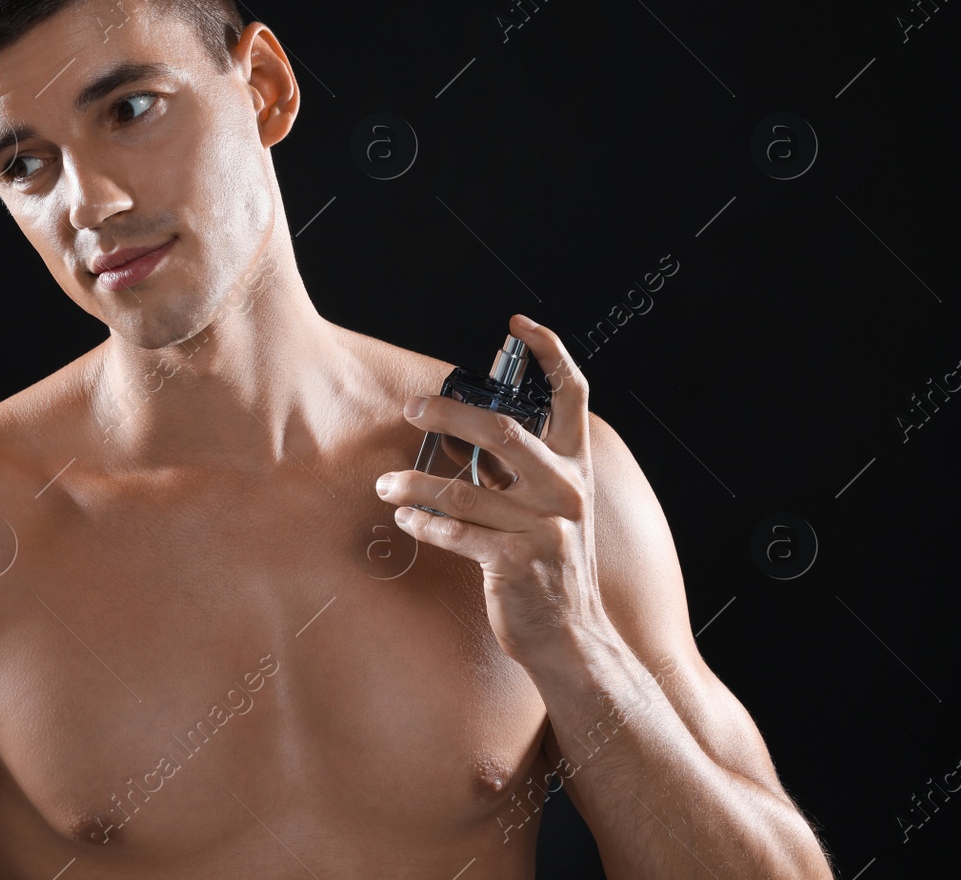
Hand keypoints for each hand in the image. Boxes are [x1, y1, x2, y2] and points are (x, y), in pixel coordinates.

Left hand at [374, 314, 607, 668]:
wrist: (574, 637)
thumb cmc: (551, 566)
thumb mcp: (551, 509)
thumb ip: (521, 471)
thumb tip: (464, 431)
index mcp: (574, 467)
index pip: (572, 395)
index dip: (549, 352)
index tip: (519, 323)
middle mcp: (564, 490)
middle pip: (500, 430)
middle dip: (448, 412)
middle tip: (412, 408)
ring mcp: (543, 527)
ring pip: (462, 490)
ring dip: (413, 485)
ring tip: (386, 486)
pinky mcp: (517, 562)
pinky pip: (455, 533)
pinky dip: (422, 524)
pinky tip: (404, 520)